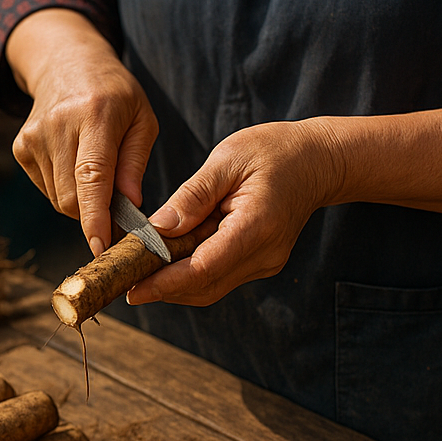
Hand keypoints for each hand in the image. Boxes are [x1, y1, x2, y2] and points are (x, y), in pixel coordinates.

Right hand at [7, 10, 158, 255]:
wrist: (67, 62)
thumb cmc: (115, 95)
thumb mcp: (142, 120)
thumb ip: (135, 163)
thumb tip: (131, 206)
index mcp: (95, 115)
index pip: (92, 176)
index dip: (96, 217)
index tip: (101, 247)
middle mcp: (58, 125)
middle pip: (73, 198)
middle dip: (96, 214)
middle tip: (118, 205)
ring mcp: (33, 137)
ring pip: (59, 199)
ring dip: (82, 200)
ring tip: (95, 169)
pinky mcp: (20, 147)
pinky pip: (48, 189)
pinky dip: (65, 188)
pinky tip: (73, 161)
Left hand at [128, 121, 340, 306]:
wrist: (319, 161)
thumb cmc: (274, 151)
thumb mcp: (229, 159)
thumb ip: (194, 195)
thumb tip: (159, 227)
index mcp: (256, 226)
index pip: (204, 267)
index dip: (165, 282)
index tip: (132, 288)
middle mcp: (264, 254)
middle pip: (204, 286)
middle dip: (162, 289)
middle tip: (122, 283)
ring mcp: (265, 263)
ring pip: (210, 287)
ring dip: (173, 285)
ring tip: (136, 273)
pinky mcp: (260, 262)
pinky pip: (219, 276)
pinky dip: (190, 274)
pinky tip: (165, 262)